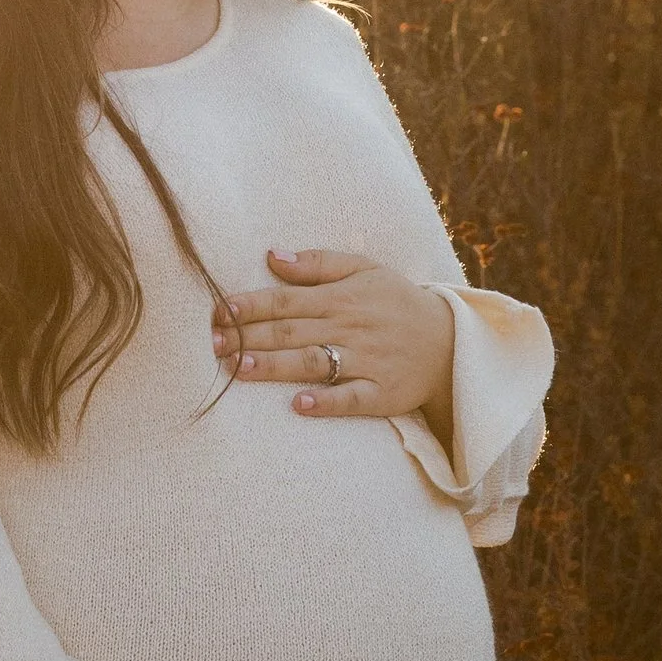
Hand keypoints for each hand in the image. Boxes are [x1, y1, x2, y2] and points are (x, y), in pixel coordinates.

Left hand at [212, 247, 456, 447]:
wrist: (450, 340)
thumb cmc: (396, 301)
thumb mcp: (364, 269)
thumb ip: (318, 263)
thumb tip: (272, 255)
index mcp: (341, 297)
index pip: (286, 298)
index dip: (250, 305)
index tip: (217, 310)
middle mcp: (350, 328)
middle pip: (292, 331)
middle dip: (249, 336)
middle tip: (212, 344)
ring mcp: (367, 361)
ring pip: (315, 362)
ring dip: (276, 366)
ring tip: (240, 368)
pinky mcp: (382, 393)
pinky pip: (353, 399)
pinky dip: (328, 402)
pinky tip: (300, 405)